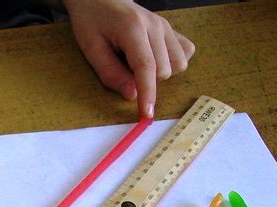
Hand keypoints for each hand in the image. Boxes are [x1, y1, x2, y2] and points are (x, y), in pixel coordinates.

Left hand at [63, 0, 194, 117]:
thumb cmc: (92, 21)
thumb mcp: (91, 48)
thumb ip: (111, 73)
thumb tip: (132, 96)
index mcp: (133, 29)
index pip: (146, 67)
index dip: (148, 94)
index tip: (147, 115)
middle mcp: (155, 26)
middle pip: (163, 70)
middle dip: (147, 81)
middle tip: (125, 70)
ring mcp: (165, 26)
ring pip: (178, 65)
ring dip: (160, 74)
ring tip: (139, 64)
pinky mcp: (171, 29)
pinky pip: (185, 53)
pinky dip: (173, 63)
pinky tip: (156, 60)